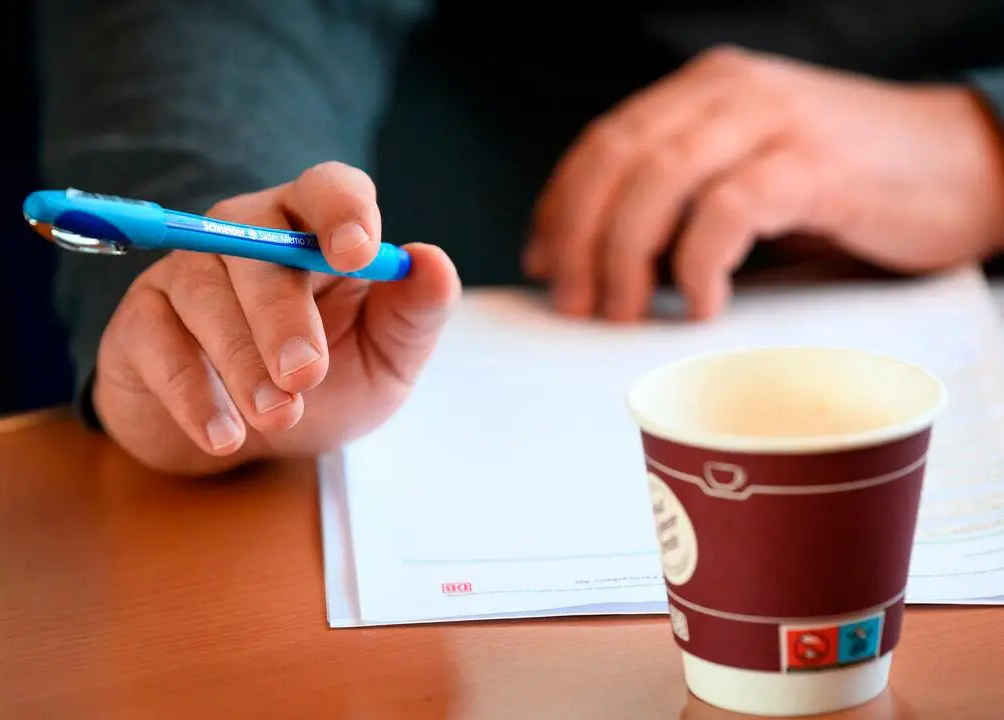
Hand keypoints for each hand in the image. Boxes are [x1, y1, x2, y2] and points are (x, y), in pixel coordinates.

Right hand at [93, 162, 460, 474]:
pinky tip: (224, 435)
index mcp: (315, 232)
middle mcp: (247, 235)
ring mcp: (188, 273)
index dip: (342, 209)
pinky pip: (156, 341)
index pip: (328, 188)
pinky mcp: (141, 320)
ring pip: (204, 293)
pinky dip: (192, 392)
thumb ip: (413, 313)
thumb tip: (433, 262)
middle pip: (256, 245)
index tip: (355, 254)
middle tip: (305, 375)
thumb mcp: (385, 358)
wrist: (246, 441)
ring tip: (278, 417)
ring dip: (242, 361)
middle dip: (282, 313)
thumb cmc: (324, 387)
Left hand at [525, 46, 1003, 320]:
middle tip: (575, 305)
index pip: (602, 143)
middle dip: (580, 239)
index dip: (559, 207)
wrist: (961, 163)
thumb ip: (682, 197)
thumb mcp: (748, 171)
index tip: (542, 264)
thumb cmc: (844, 181)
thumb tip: (603, 261)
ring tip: (624, 314)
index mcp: (701, 92)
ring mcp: (773, 122)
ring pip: (660, 180)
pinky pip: (731, 209)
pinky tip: (702, 305)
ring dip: (626, 255)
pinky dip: (701, 261)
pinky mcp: (816, 166)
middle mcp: (728, 94)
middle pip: (617, 161)